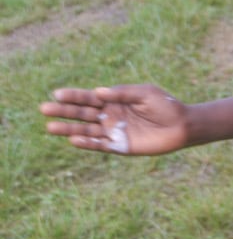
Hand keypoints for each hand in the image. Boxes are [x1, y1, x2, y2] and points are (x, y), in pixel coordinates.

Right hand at [40, 84, 188, 154]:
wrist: (182, 125)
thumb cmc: (165, 105)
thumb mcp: (145, 93)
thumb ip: (122, 93)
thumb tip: (97, 92)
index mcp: (114, 100)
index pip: (88, 98)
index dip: (73, 96)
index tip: (57, 94)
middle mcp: (110, 116)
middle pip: (82, 113)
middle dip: (64, 111)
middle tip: (44, 109)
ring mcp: (113, 131)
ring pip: (86, 130)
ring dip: (69, 129)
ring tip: (50, 127)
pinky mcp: (120, 146)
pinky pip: (100, 145)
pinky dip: (87, 143)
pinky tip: (74, 140)